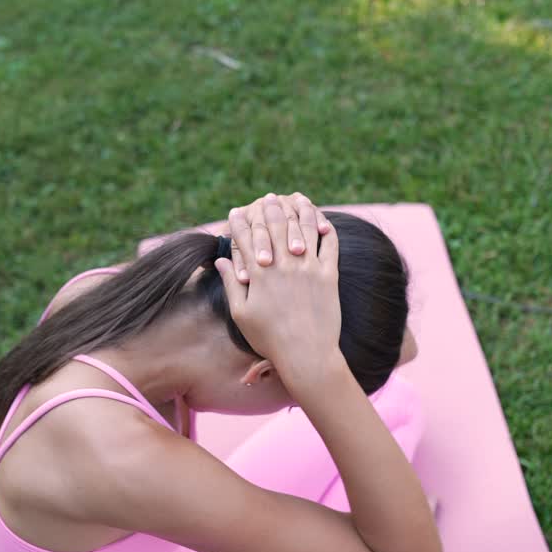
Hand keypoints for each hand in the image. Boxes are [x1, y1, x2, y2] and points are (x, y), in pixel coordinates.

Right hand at [216, 196, 342, 380]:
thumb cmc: (269, 338)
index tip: (236, 211)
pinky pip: (330, 244)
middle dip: (269, 208)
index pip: (246, 238)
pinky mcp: (329, 275)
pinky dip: (326, 228)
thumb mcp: (241, 314)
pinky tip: (322, 221)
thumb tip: (221, 261)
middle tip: (268, 198)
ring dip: (301, 209)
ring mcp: (309, 268)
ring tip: (297, 199)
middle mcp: (284, 265)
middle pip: (276, 225)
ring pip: (305, 228)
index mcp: (259, 274)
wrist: (306, 354)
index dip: (239, 222)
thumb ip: (231, 284)